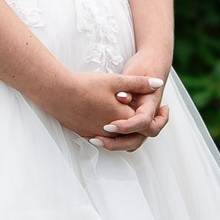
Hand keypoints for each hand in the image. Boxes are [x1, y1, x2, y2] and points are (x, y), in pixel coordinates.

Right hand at [42, 69, 160, 148]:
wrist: (56, 92)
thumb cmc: (86, 85)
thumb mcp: (116, 80)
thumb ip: (138, 83)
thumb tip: (159, 84)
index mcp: (123, 119)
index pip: (145, 123)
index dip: (156, 116)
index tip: (163, 107)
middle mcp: (111, 132)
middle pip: (134, 136)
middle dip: (144, 127)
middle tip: (152, 116)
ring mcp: (95, 134)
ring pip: (118, 138)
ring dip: (127, 131)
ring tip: (131, 117)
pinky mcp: (83, 133)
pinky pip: (102, 136)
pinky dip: (110, 132)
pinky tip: (109, 119)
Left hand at [98, 49, 172, 149]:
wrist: (152, 62)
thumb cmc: (144, 65)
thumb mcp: (133, 73)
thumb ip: (129, 87)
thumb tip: (122, 97)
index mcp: (151, 104)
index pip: (143, 122)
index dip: (127, 126)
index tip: (109, 125)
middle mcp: (148, 115)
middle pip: (137, 139)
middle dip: (118, 143)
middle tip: (98, 139)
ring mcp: (141, 119)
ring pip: (132, 141)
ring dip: (115, 144)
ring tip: (95, 140)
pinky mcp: (133, 120)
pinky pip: (126, 137)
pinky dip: (114, 140)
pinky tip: (95, 136)